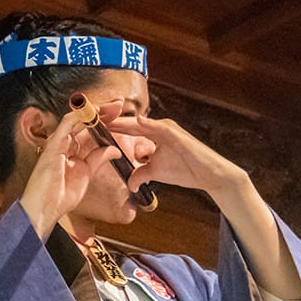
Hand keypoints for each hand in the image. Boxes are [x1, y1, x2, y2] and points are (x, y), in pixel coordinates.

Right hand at [16, 109, 116, 240]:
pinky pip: (67, 125)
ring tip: (112, 105)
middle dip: (103, 111)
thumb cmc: (60, 195)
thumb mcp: (87, 173)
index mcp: (72, 150)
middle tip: (120, 104)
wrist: (46, 208)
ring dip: (96, 110)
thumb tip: (114, 149)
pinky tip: (94, 110)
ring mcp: (57, 142)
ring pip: (77, 118)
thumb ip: (98, 158)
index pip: (89, 129)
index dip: (105, 120)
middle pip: (85, 121)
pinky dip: (80, 116)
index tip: (120, 114)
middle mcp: (64, 143)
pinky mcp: (53, 144)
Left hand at [103, 113, 242, 199]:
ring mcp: (168, 129)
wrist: (210, 175)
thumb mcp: (156, 172)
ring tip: (105, 117)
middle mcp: (158, 127)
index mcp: (152, 133)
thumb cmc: (185, 170)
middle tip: (90, 117)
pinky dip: (149, 125)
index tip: (90, 126)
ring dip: (123, 121)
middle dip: (110, 120)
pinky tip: (137, 122)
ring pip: (141, 123)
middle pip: (129, 123)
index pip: (126, 128)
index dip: (109, 127)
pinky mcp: (177, 134)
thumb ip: (141, 174)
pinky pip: (160, 128)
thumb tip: (130, 183)